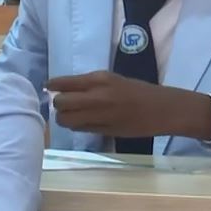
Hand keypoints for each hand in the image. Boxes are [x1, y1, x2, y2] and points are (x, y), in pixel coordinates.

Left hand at [45, 71, 210, 140]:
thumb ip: (89, 85)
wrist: (161, 109)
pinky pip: (80, 129)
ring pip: (67, 119)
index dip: (52, 86)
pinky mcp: (104, 130)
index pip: (64, 83)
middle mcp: (97, 96)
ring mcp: (100, 114)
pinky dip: (76, 127)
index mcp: (99, 79)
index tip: (48, 87)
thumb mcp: (112, 80)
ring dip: (64, 119)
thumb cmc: (137, 91)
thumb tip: (63, 90)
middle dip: (58, 105)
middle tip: (63, 105)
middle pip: (61, 103)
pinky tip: (83, 123)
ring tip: (72, 116)